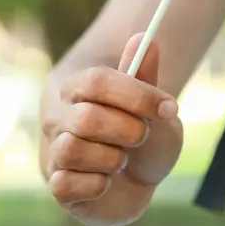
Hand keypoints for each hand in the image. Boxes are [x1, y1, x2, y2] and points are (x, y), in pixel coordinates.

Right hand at [42, 33, 183, 225]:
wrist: (140, 182)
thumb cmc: (145, 139)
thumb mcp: (154, 107)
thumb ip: (146, 76)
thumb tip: (146, 39)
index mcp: (79, 90)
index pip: (97, 81)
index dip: (136, 94)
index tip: (169, 107)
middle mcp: (59, 119)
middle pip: (86, 118)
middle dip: (128, 130)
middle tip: (141, 136)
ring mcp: (55, 153)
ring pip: (72, 149)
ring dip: (112, 159)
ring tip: (121, 160)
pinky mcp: (57, 187)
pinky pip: (66, 184)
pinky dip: (96, 185)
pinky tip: (105, 182)